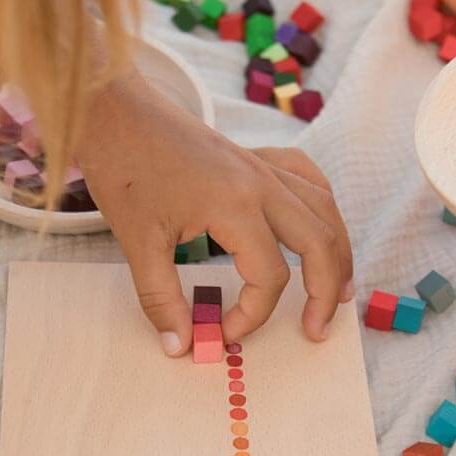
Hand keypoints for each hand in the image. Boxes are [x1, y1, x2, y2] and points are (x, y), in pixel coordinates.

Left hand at [77, 66, 353, 354]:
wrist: (115, 109)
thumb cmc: (124, 168)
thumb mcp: (137, 242)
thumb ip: (161, 299)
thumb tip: (181, 346)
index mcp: (236, 205)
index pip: (270, 277)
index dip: (252, 316)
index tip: (222, 332)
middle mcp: (262, 183)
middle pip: (320, 243)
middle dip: (324, 293)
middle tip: (316, 330)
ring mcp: (262, 165)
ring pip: (324, 210)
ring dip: (337, 251)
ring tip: (340, 290)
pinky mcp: (255, 156)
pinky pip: (307, 179)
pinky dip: (322, 207)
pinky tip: (321, 226)